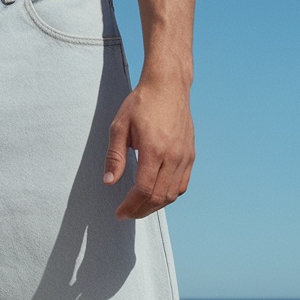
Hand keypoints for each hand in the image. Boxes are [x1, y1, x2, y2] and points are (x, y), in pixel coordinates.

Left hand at [103, 76, 194, 219]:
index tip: (119, 212)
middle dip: (140, 210)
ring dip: (154, 206)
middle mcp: (173, 156)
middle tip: (126, 213)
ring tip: (139, 208)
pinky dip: (168, 196)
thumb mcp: (119, 127)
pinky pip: (182, 185)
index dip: (130, 206)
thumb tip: (109, 181)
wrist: (169, 86)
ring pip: (171, 194)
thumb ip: (114, 157)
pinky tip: (155, 196)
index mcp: (154, 150)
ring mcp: (184, 156)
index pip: (143, 189)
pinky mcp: (190, 155)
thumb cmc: (142, 103)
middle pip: (157, 197)